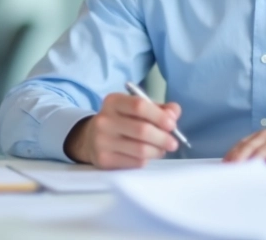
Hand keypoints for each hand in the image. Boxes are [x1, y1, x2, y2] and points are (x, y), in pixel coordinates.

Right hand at [64, 93, 180, 168]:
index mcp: (113, 102)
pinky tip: (146, 156)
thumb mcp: (136, 109)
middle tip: (173, 143)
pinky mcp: (104, 160)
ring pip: (140, 150)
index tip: (172, 124)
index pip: (139, 106)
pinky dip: (146, 160)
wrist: (91, 139)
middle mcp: (104, 120)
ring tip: (161, 150)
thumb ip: (158, 108)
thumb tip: (174, 113)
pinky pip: (134, 162)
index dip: (159, 116)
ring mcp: (102, 141)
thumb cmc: (121, 121)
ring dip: (157, 151)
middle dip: (163, 138)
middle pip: (142, 130)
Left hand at [223, 122, 265, 168]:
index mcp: (265, 136)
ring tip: (248, 168)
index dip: (235, 152)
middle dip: (241, 155)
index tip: (225, 164)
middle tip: (232, 168)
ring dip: (257, 157)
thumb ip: (260, 155)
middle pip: (254, 143)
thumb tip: (240, 170)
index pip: (246, 142)